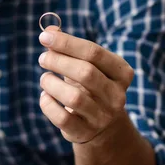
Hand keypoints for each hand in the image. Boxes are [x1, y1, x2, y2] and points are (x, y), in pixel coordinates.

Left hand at [38, 26, 134, 143]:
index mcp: (122, 72)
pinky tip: (45, 95)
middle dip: (58, 61)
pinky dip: (48, 104)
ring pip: (74, 98)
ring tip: (44, 78)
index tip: (44, 37)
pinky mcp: (85, 132)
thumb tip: (49, 31)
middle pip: (86, 72)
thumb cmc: (91, 85)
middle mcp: (117, 96)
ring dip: (51, 83)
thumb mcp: (87, 63)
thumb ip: (69, 46)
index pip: (94, 52)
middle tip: (42, 58)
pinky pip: (62, 118)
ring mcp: (103, 117)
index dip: (66, 42)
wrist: (102, 124)